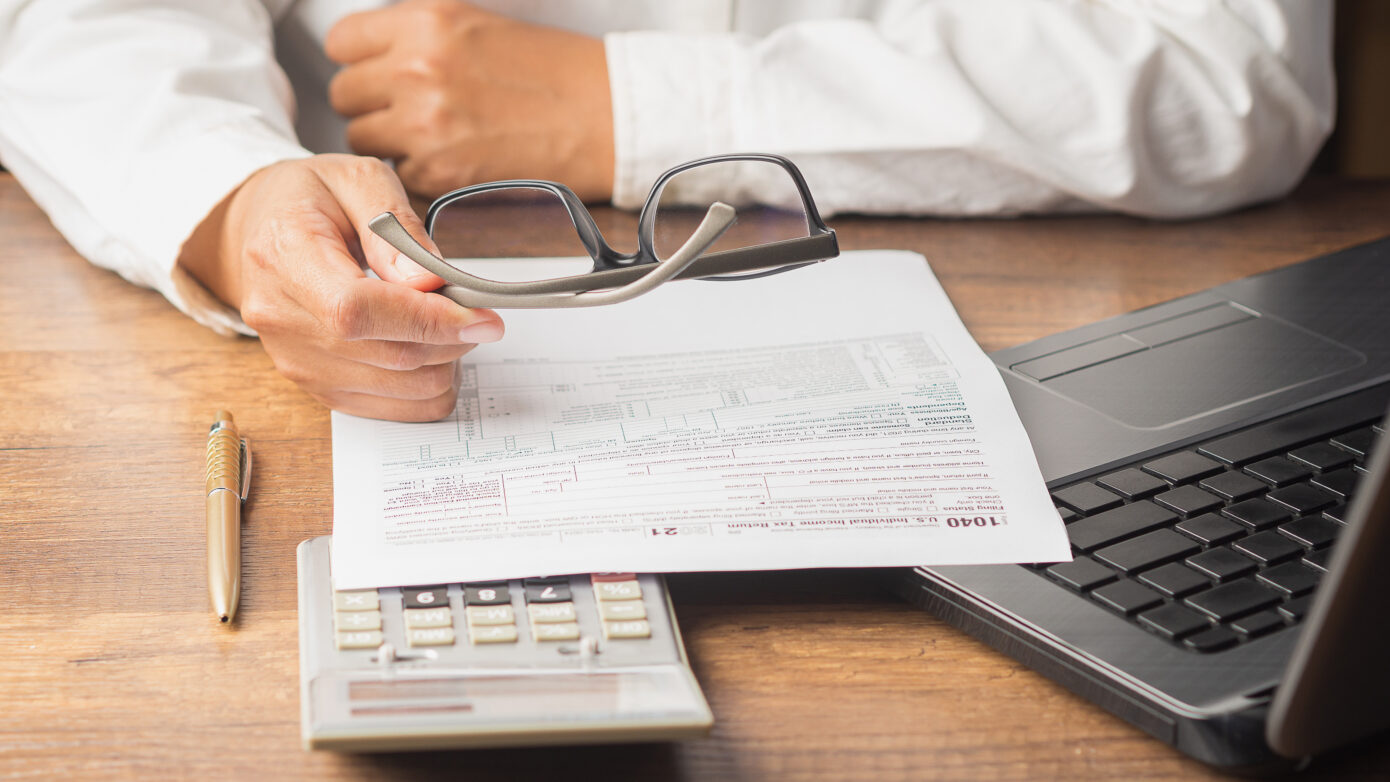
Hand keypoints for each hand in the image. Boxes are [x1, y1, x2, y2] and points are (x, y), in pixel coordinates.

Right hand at [177, 154, 503, 421]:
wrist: (261, 227)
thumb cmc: (310, 198)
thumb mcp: (357, 178)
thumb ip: (396, 228)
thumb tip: (429, 282)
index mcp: (283, 254)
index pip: (356, 310)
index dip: (425, 320)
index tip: (480, 316)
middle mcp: (279, 316)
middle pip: (384, 355)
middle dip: (450, 338)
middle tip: (479, 313)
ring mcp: (294, 359)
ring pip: (396, 387)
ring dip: (444, 362)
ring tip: (450, 324)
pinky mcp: (315, 386)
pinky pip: (389, 409)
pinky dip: (426, 386)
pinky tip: (432, 350)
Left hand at [325, 0, 613, 199]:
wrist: (606, 118)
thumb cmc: (556, 72)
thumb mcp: (477, 24)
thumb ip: (418, 34)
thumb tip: (372, 52)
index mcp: (425, 23)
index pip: (343, 43)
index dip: (359, 60)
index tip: (375, 71)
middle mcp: (417, 69)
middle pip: (345, 94)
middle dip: (371, 103)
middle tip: (408, 108)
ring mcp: (424, 124)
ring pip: (363, 139)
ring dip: (389, 141)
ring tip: (434, 135)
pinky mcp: (440, 172)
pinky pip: (398, 174)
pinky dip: (419, 172)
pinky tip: (456, 157)